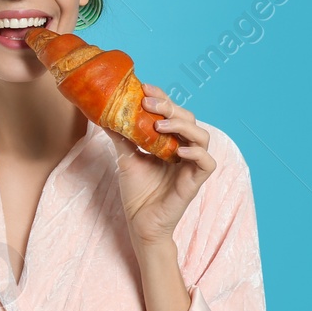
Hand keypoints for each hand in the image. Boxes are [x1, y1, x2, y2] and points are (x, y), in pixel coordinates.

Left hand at [103, 84, 215, 246]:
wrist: (139, 223)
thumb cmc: (137, 192)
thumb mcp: (125, 158)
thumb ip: (121, 136)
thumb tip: (103, 112)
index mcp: (171, 141)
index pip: (173, 112)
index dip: (163, 98)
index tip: (145, 87)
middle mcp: (184, 149)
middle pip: (189, 119)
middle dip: (170, 107)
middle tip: (148, 103)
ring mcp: (191, 165)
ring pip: (202, 136)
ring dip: (182, 126)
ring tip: (160, 125)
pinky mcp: (196, 181)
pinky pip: (207, 162)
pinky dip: (196, 152)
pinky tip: (178, 150)